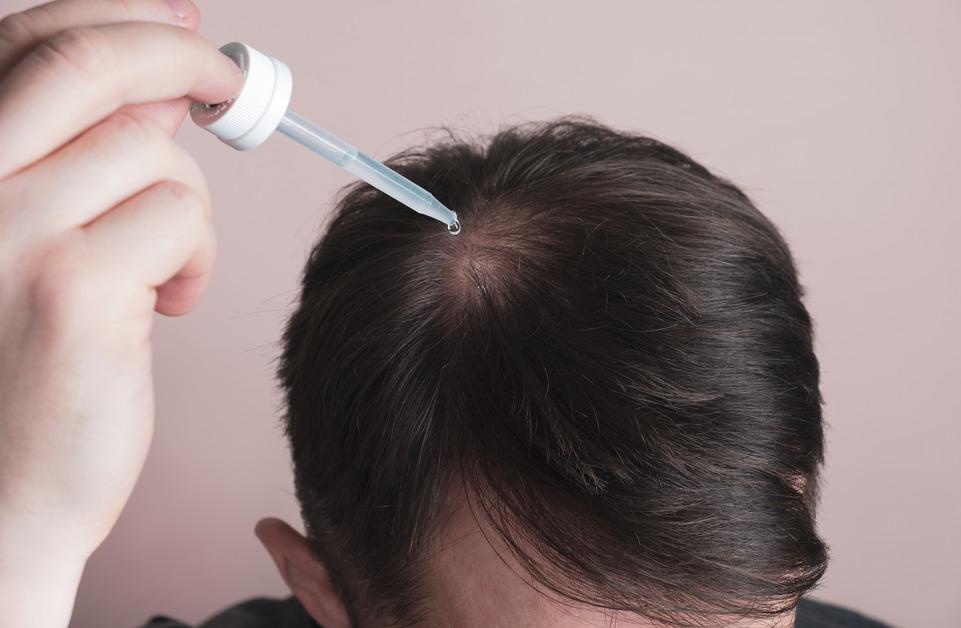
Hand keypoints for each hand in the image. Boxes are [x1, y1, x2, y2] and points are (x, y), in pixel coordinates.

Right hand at [0, 0, 242, 623]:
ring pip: (153, 153)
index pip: (24, 38)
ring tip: (163, 268)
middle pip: (88, 62)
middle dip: (177, 54)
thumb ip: (68, 152)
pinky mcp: (72, 286)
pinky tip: (168, 306)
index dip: (115, 16)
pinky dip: (195, 256)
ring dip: (185, 206)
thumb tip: (158, 82)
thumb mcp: (19, 235)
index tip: (178, 22)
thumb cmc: (13, 363)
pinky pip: (180, 217)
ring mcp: (0, 229)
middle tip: (226, 79)